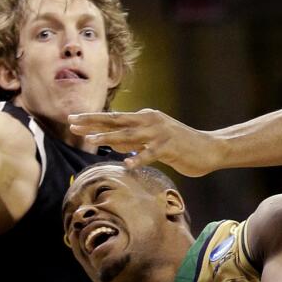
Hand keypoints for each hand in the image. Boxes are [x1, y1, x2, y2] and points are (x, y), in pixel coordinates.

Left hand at [68, 109, 220, 176]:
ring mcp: (160, 133)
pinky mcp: (170, 147)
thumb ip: (134, 140)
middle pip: (116, 121)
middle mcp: (150, 121)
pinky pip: (151, 154)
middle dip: (93, 121)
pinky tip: (127, 164)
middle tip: (72, 122)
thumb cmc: (180, 146)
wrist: (209, 148)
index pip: (114, 118)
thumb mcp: (153, 140)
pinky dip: (139, 158)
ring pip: (130, 135)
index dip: (92, 118)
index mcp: (145, 117)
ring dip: (110, 137)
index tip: (72, 119)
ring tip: (92, 140)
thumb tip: (113, 142)